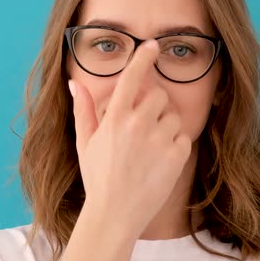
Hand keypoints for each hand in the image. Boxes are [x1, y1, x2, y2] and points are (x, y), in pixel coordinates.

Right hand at [68, 39, 191, 236]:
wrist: (114, 215)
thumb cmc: (97, 178)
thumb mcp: (85, 143)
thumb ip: (83, 110)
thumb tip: (76, 83)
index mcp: (114, 119)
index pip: (132, 78)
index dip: (144, 58)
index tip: (153, 46)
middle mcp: (137, 125)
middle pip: (159, 95)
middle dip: (154, 105)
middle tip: (145, 123)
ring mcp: (158, 141)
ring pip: (173, 116)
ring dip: (165, 126)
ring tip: (151, 147)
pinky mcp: (176, 157)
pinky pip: (184, 137)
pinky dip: (175, 145)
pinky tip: (160, 159)